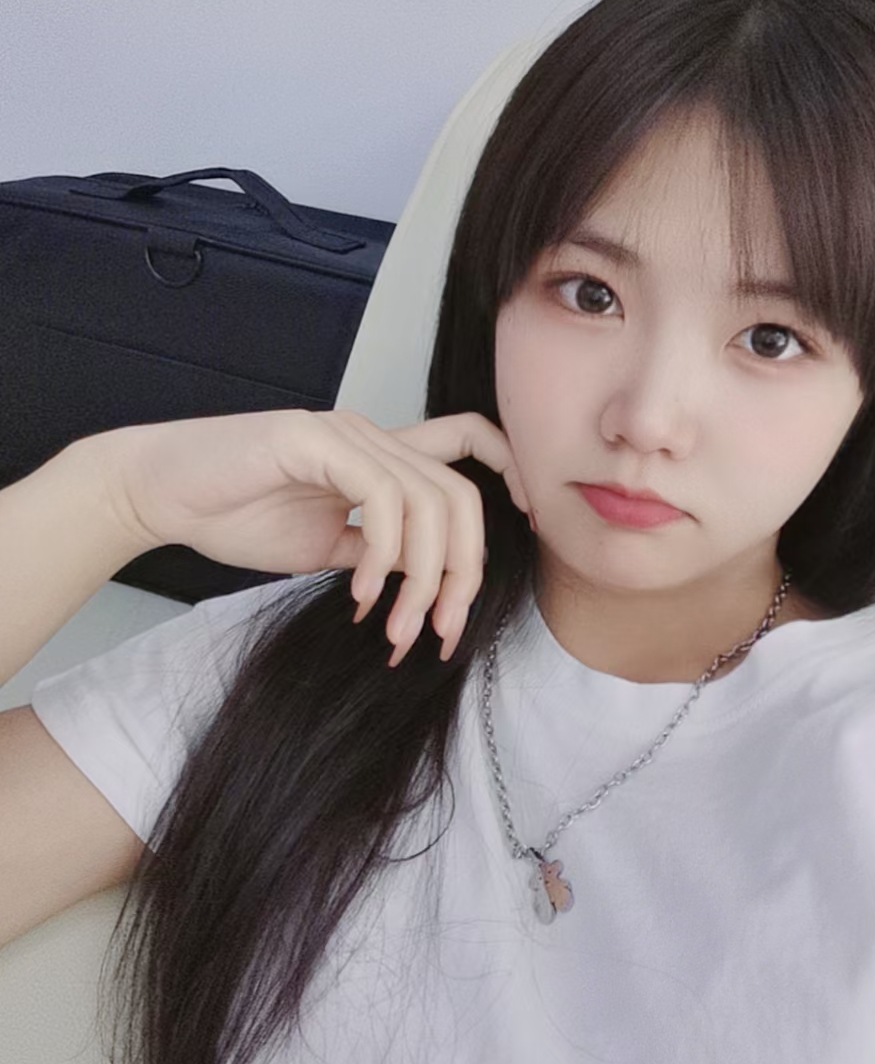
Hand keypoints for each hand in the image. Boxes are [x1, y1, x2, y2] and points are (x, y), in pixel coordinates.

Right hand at [86, 407, 529, 664]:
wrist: (160, 492)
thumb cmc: (234, 513)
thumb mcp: (323, 546)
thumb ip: (373, 552)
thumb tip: (415, 583)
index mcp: (379, 457)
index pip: (467, 441)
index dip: (509, 471)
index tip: (526, 525)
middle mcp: (372, 438)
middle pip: (461, 493)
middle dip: (465, 570)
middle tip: (444, 629)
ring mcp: (345, 435)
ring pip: (429, 501)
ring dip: (423, 578)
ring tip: (398, 627)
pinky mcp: (313, 441)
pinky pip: (381, 496)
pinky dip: (385, 555)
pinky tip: (362, 593)